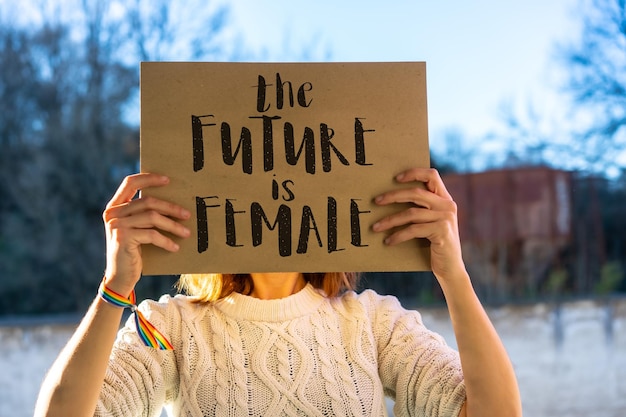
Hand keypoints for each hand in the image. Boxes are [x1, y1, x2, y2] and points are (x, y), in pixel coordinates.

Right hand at [102, 173, 190, 295]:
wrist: (120, 277)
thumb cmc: (134, 251)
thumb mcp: (137, 229)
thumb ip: (144, 214)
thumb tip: (173, 203)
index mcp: (115, 206)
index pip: (130, 183)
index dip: (149, 178)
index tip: (168, 180)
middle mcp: (112, 213)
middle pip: (147, 201)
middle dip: (170, 207)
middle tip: (187, 214)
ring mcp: (116, 225)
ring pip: (152, 217)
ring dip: (173, 225)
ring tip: (186, 233)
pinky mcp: (123, 238)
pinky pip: (152, 234)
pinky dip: (166, 241)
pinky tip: (175, 247)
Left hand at [372, 168, 465, 282]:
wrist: (450, 268)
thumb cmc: (434, 244)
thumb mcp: (430, 223)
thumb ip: (421, 209)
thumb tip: (390, 198)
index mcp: (445, 199)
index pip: (432, 175)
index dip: (414, 173)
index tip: (395, 178)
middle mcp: (447, 205)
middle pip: (416, 193)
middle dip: (393, 196)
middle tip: (376, 201)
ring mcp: (446, 218)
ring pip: (411, 213)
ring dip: (390, 220)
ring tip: (376, 227)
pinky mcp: (441, 231)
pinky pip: (413, 229)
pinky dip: (398, 235)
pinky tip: (388, 241)